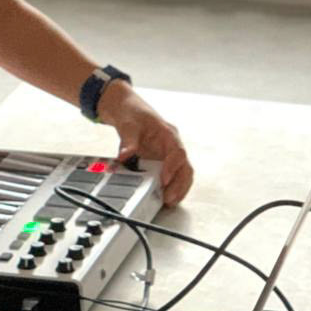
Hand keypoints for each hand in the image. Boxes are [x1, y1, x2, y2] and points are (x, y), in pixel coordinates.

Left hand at [98, 83, 192, 205]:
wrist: (126, 109)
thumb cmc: (132, 113)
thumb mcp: (128, 125)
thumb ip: (128, 141)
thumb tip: (125, 156)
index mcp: (168, 134)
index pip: (177, 152)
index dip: (173, 167)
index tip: (164, 179)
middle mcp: (172, 146)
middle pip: (185, 167)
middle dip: (179, 184)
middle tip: (169, 197)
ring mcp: (168, 155)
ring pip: (182, 174)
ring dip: (178, 189)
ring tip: (169, 201)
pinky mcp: (161, 162)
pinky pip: (172, 177)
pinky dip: (171, 187)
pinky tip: (165, 198)